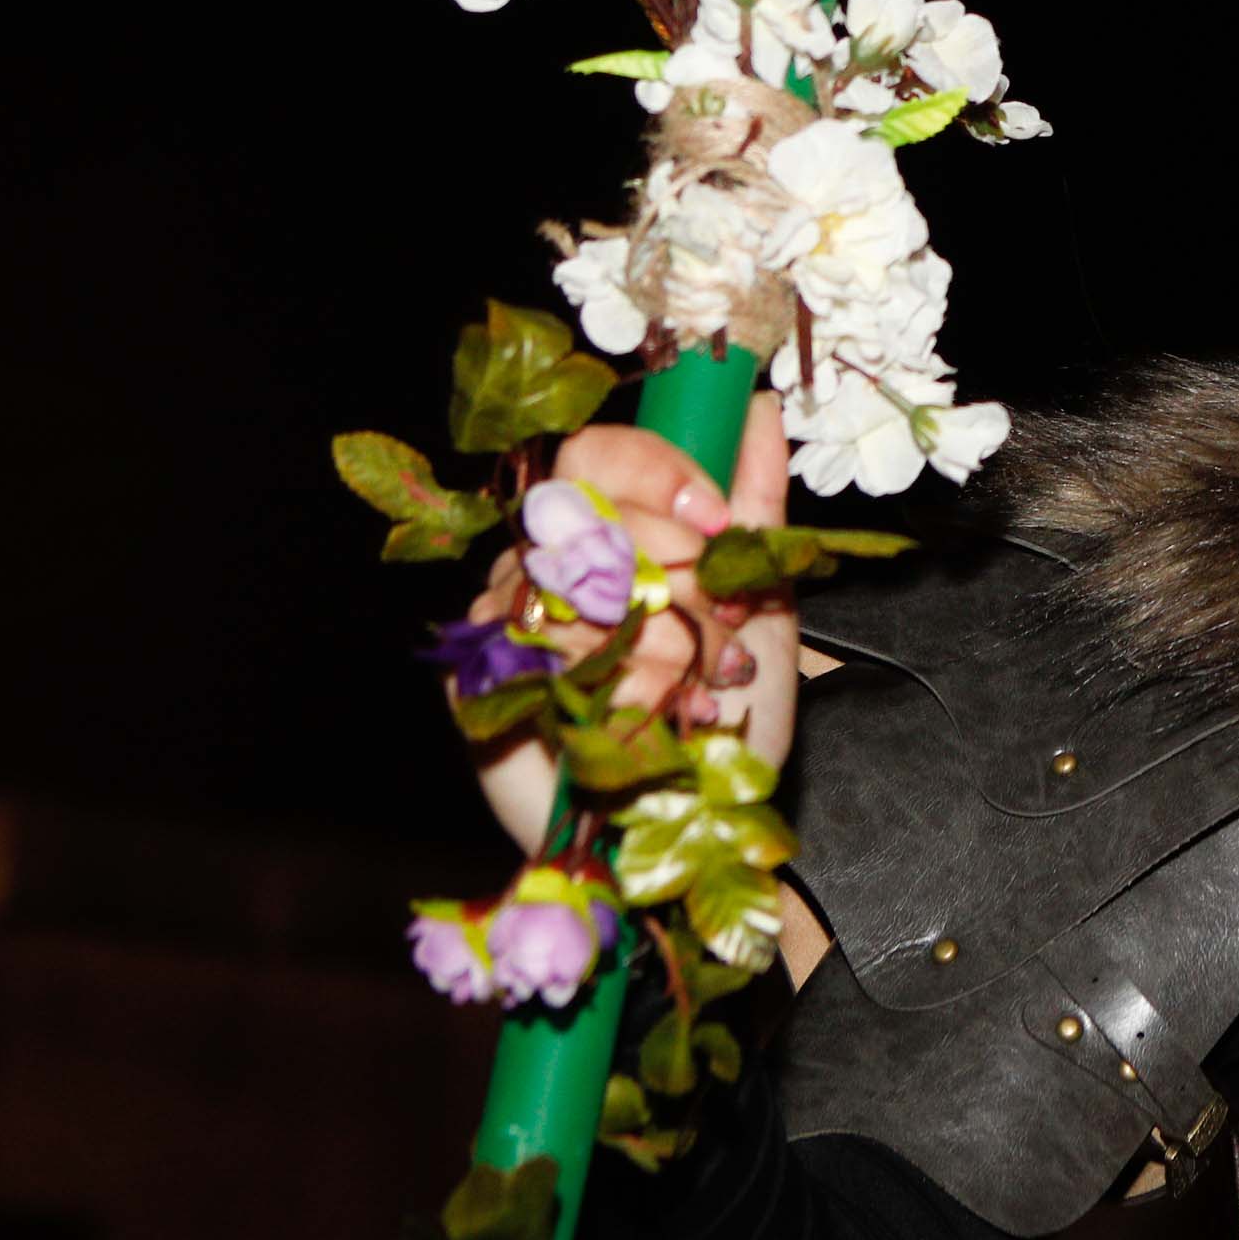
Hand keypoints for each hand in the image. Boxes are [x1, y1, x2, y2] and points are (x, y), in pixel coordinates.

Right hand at [460, 392, 799, 856]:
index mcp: (612, 527)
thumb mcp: (764, 602)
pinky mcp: (474, 679)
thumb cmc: (733, 721)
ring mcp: (503, 617)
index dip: (659, 472)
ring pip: (565, 580)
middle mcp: (546, 560)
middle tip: (721, 631)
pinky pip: (532, 647)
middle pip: (585, 507)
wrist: (701, 830)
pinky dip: (608, 683)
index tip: (720, 523)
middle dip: (676, 572)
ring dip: (656, 641)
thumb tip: (759, 410)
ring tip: (696, 692)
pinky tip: (645, 717)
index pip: (600, 448)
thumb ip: (756, 506)